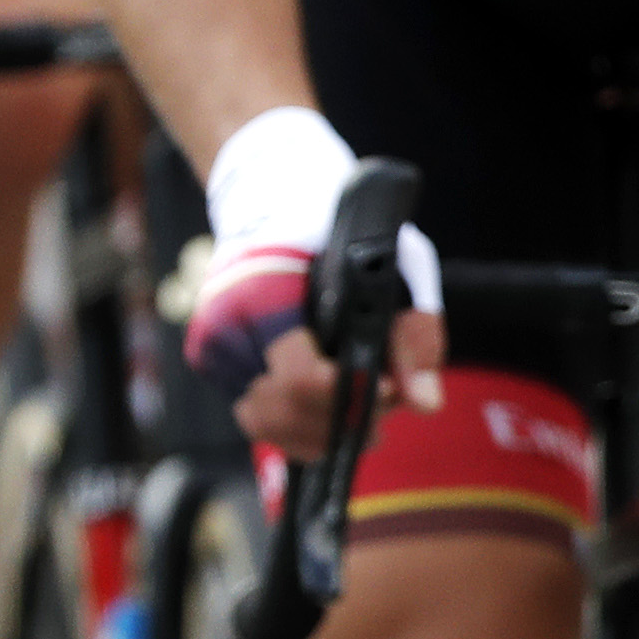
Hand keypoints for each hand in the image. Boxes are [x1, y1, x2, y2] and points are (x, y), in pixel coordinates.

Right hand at [190, 109, 442, 429]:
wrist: (273, 206)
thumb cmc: (339, 236)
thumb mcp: (392, 267)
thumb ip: (412, 334)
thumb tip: (425, 402)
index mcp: (264, 294)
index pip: (300, 377)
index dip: (348, 396)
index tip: (386, 391)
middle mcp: (227, 326)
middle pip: (284, 410)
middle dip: (340, 421)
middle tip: (384, 408)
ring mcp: (212, 348)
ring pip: (264, 424)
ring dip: (317, 433)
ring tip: (362, 417)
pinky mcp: (213, 365)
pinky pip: (253, 417)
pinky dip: (293, 428)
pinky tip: (331, 419)